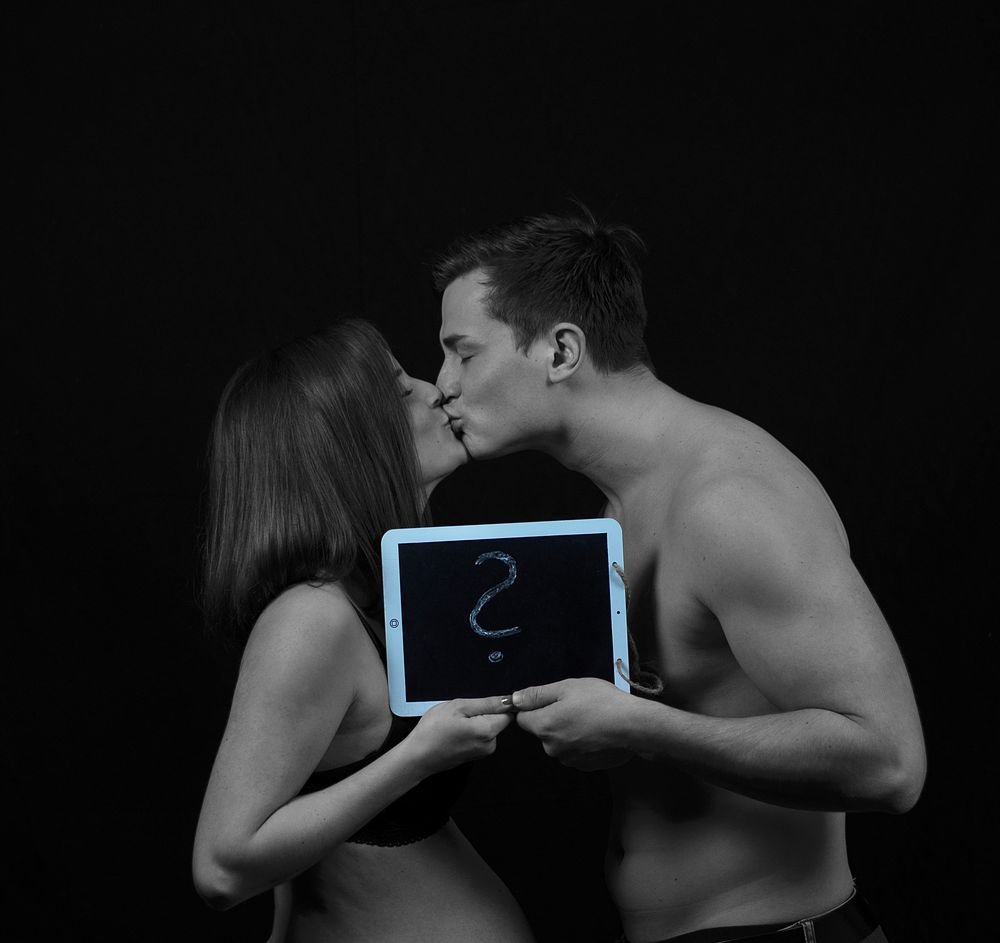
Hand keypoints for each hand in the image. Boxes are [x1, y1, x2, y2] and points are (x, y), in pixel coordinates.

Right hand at [406, 696, 514, 775]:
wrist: (418, 756)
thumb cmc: (434, 730)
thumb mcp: (459, 707)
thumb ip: (487, 703)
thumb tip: (509, 700)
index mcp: (488, 731)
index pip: (508, 712)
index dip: (497, 704)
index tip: (479, 703)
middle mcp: (490, 744)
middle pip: (499, 720)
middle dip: (485, 712)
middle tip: (463, 712)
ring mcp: (483, 752)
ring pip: (489, 727)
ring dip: (477, 721)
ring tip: (457, 722)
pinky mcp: (476, 755)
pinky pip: (481, 736)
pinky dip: (472, 730)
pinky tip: (457, 731)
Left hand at [512, 678, 634, 769]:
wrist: (633, 725)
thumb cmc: (600, 701)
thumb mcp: (567, 687)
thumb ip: (537, 694)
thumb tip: (514, 699)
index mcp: (544, 727)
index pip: (523, 719)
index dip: (533, 707)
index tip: (551, 699)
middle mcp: (552, 748)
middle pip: (542, 730)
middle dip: (552, 718)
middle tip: (575, 705)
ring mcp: (569, 759)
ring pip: (558, 741)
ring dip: (567, 730)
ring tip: (588, 717)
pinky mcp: (585, 765)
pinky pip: (574, 751)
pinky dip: (581, 742)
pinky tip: (596, 731)